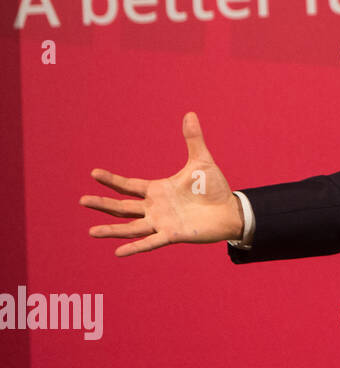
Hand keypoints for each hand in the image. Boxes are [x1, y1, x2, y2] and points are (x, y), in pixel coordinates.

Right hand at [81, 112, 243, 255]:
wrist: (230, 210)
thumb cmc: (214, 188)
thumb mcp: (201, 161)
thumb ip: (193, 139)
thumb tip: (190, 113)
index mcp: (158, 190)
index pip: (129, 186)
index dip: (112, 180)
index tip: (94, 173)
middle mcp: (155, 207)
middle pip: (123, 207)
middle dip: (103, 204)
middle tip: (82, 201)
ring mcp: (162, 222)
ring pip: (131, 227)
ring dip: (111, 230)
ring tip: (91, 232)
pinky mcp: (172, 235)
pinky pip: (150, 242)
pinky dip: (135, 248)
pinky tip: (118, 253)